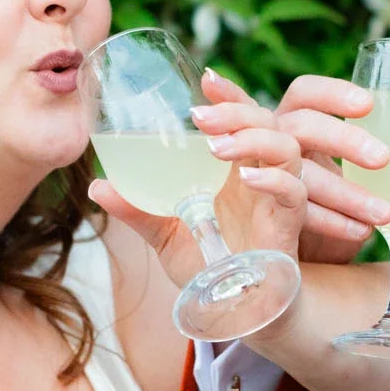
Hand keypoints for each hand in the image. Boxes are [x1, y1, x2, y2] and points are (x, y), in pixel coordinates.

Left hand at [89, 69, 309, 289]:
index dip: (229, 94)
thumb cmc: (207, 264)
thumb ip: (136, 208)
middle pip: (265, 120)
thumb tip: (95, 187)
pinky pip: (294, 190)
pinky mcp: (290, 223)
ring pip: (285, 147)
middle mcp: (260, 173)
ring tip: (215, 148)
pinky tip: (246, 178)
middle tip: (200, 118)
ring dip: (253, 138)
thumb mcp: (163, 232)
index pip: (241, 115)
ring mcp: (278, 196)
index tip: (205, 80)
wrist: (234, 310)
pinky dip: (273, 179)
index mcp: (234, 166)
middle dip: (236, 110)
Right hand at [268, 74, 389, 264]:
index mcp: (289, 122)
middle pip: (301, 125)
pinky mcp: (258, 211)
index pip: (305, 93)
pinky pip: (291, 211)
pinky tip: (361, 231)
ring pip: (297, 172)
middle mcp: (269, 142)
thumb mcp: (337, 172)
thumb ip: (362, 150)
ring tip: (385, 213)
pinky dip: (329, 219)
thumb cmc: (319, 203)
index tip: (369, 105)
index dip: (332, 94)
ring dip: (344, 191)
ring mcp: (257, 174)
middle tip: (384, 158)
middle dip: (343, 139)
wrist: (279, 256)